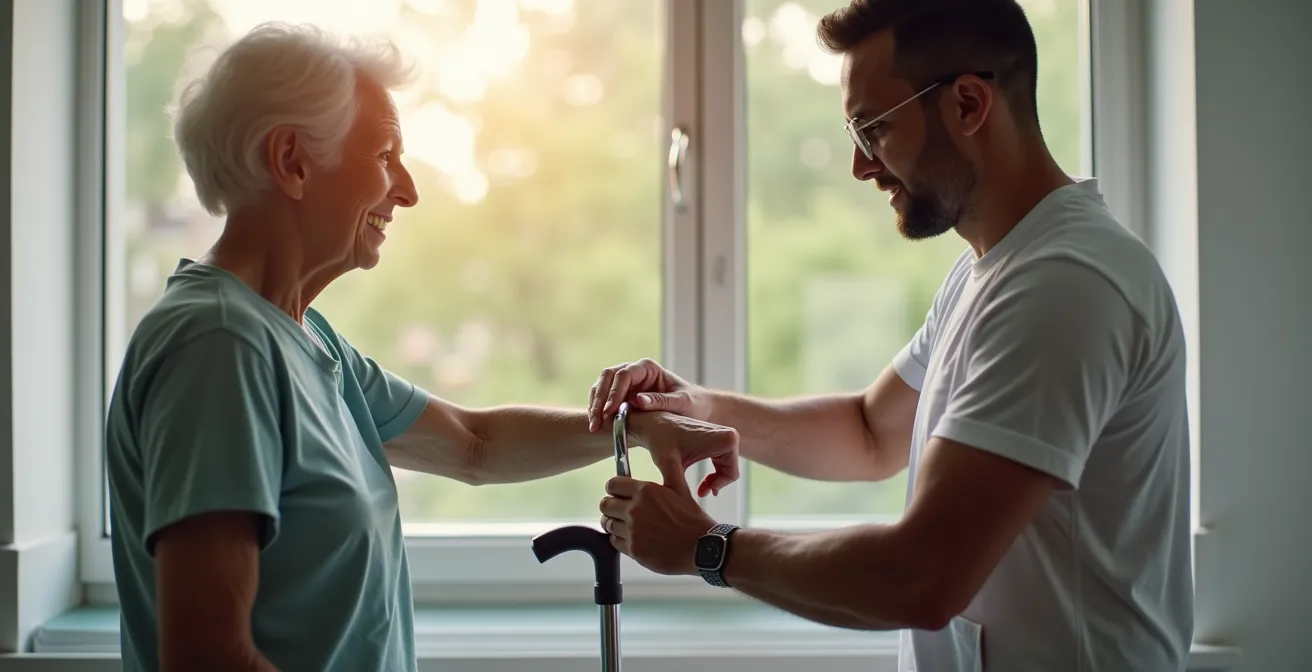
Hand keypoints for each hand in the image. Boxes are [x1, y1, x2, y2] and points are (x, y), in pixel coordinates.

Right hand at [587, 359, 712, 430]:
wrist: (694, 411)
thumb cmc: (692, 404)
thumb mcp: (681, 403)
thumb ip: (661, 401)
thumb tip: (637, 400)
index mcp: (647, 368)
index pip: (624, 374)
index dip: (614, 392)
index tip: (610, 412)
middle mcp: (634, 372)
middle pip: (608, 378)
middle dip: (600, 400)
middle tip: (596, 422)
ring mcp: (625, 383)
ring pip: (601, 387)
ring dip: (595, 406)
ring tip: (594, 427)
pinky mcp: (621, 396)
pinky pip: (603, 399)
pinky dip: (598, 410)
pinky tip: (597, 425)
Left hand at [599, 476, 715, 576]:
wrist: (702, 548)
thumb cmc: (693, 521)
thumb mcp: (682, 490)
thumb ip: (668, 472)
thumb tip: (665, 457)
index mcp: (646, 491)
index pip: (613, 485)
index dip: (614, 488)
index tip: (617, 492)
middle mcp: (635, 510)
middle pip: (605, 505)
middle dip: (610, 506)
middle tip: (618, 510)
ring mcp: (633, 531)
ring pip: (608, 524)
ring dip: (615, 523)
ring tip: (626, 525)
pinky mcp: (633, 550)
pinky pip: (614, 542)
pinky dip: (620, 539)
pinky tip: (632, 538)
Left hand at [632, 411, 738, 497]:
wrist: (654, 422)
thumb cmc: (660, 440)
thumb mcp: (669, 466)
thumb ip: (677, 487)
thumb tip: (680, 509)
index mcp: (726, 440)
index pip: (731, 475)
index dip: (716, 486)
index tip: (700, 492)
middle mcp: (730, 435)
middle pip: (730, 471)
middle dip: (716, 483)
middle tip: (700, 492)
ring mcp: (726, 435)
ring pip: (727, 468)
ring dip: (714, 479)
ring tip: (699, 488)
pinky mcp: (719, 437)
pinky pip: (723, 461)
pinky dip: (713, 472)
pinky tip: (701, 480)